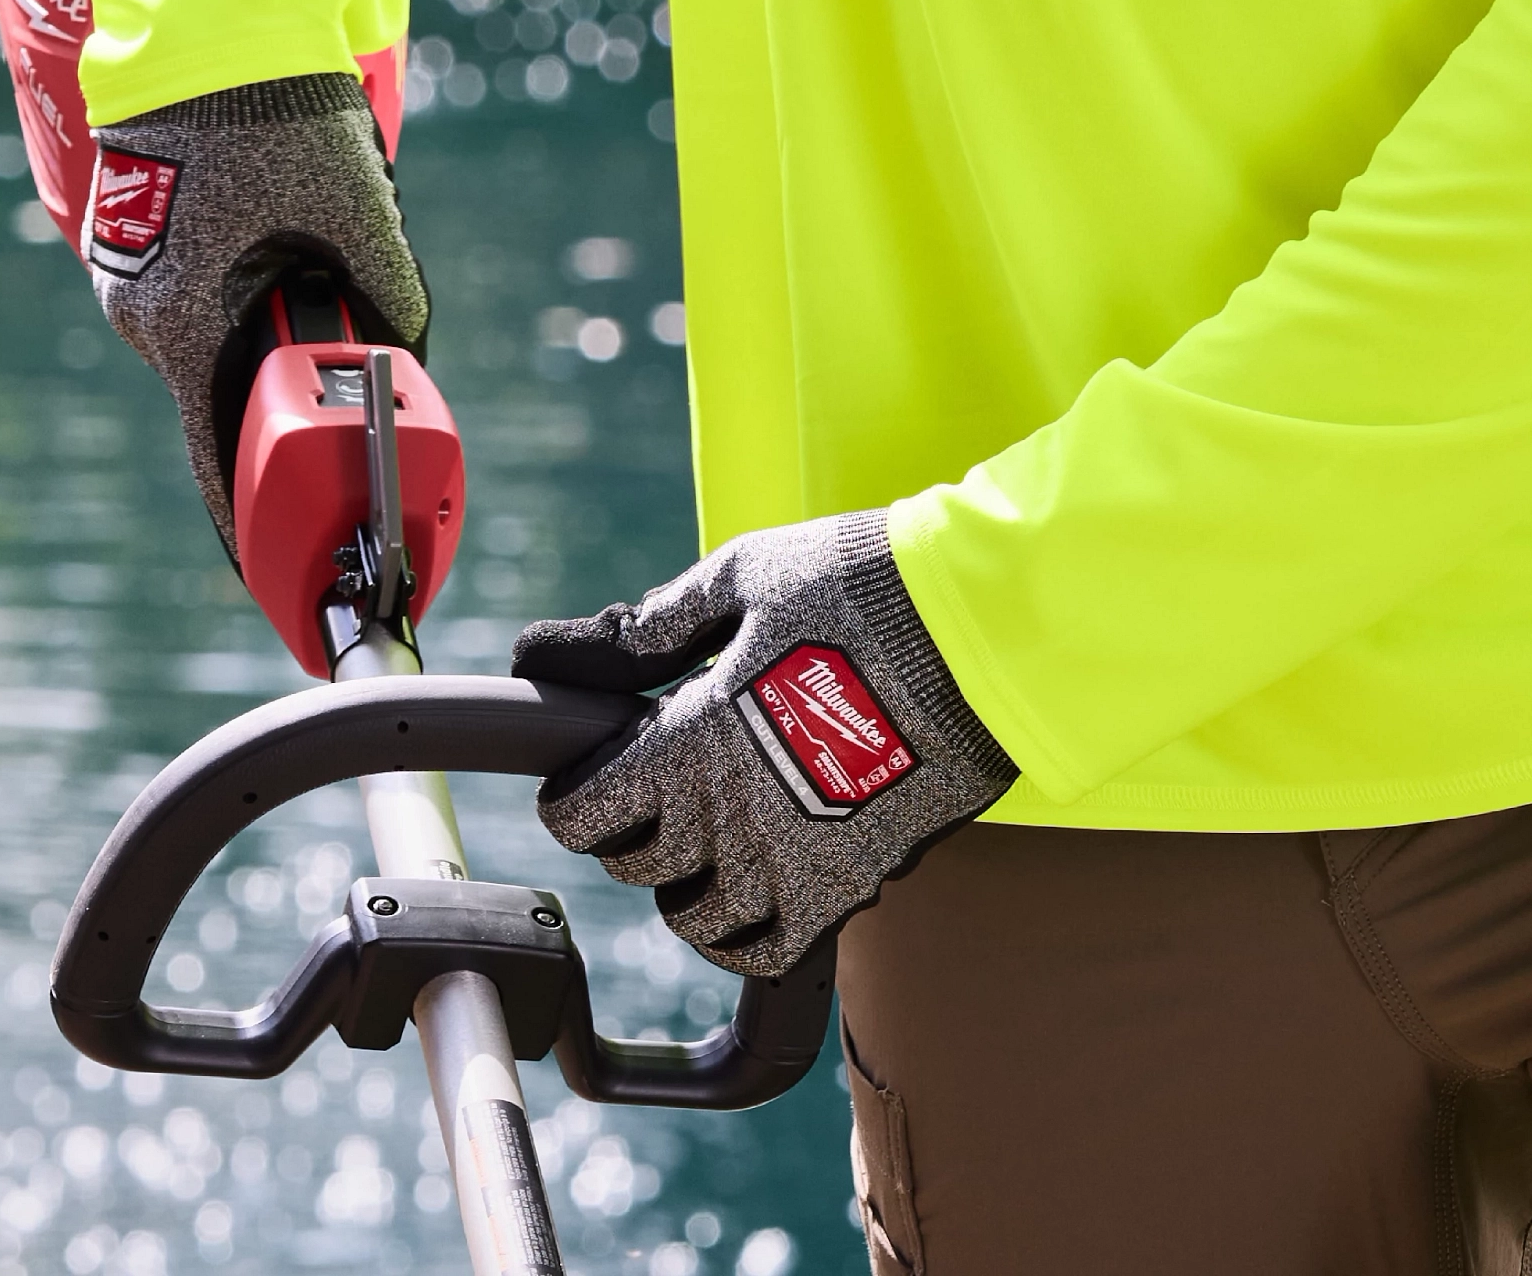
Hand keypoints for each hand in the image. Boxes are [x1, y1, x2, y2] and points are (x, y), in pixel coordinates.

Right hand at [83, 71, 428, 548]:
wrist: (212, 22)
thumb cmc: (279, 115)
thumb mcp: (358, 210)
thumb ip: (388, 294)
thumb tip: (409, 354)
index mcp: (186, 325)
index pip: (221, 462)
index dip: (255, 527)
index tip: (281, 584)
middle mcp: (148, 316)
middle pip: (231, 400)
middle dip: (292, 407)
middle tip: (356, 409)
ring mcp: (140, 279)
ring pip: (226, 343)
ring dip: (281, 339)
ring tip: (333, 291)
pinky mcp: (150, 243)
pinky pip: (211, 297)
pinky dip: (257, 298)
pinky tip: (299, 256)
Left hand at [510, 512, 1015, 975]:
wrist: (982, 630)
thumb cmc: (860, 587)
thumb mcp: (744, 579)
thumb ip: (648, 629)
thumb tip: (548, 650)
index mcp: (685, 745)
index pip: (581, 813)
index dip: (574, 793)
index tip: (594, 770)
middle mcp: (724, 820)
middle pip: (633, 862)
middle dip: (635, 821)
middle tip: (667, 777)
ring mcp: (784, 866)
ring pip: (693, 916)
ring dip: (689, 879)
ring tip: (719, 825)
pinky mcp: (844, 889)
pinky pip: (764, 952)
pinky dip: (745, 934)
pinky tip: (760, 884)